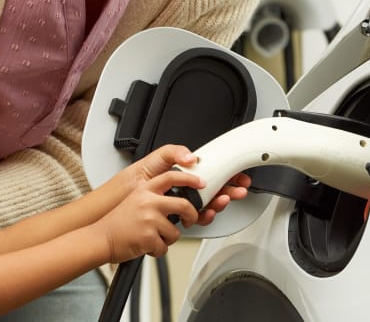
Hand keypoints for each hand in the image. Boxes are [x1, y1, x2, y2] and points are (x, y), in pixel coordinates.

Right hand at [96, 169, 202, 261]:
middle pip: (184, 205)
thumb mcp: (136, 200)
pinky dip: (157, 250)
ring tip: (152, 237)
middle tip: (187, 221)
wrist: (101, 237)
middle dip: (191, 216)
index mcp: (145, 189)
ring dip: (167, 239)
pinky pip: (165, 247)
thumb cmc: (118, 223)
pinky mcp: (149, 236)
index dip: (190, 179)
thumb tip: (180, 203)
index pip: (172, 177)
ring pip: (176, 232)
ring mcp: (149, 219)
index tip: (201, 183)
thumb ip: (156, 198)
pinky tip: (145, 245)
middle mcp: (148, 201)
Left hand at [123, 144, 251, 225]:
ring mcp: (188, 202)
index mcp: (190, 173)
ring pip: (211, 204)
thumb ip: (176, 152)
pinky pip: (199, 217)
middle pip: (219, 190)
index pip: (216, 174)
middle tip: (239, 190)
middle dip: (232, 190)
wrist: (129, 193)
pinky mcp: (182, 215)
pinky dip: (207, 215)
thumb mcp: (161, 156)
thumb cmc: (144, 174)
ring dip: (221, 202)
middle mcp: (191, 188)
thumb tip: (193, 158)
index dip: (230, 176)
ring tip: (224, 199)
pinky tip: (208, 211)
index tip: (240, 177)